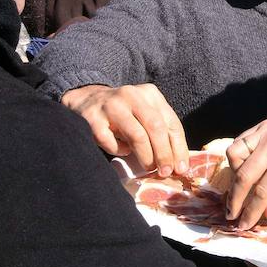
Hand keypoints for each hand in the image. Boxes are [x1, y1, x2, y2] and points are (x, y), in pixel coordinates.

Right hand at [61, 83, 188, 175]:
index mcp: (150, 94)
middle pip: (156, 127)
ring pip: (136, 135)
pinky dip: (119, 150)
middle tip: (165, 172)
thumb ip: (161, 132)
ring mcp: (111, 105)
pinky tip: (122, 151)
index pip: (171, 123)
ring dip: (146, 156)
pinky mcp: (92, 117)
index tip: (181, 168)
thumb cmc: (124, 114)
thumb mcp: (145, 114)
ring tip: (148, 167)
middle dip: (164, 154)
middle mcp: (132, 95)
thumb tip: (178, 164)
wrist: (85, 99)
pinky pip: (111, 141)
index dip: (179, 148)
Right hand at [225, 113, 266, 228]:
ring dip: (233, 173)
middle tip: (231, 214)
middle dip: (235, 199)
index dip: (251, 211)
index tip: (243, 224)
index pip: (263, 191)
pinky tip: (241, 168)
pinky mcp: (260, 126)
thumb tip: (265, 215)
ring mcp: (263, 133)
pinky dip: (236, 156)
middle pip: (244, 176)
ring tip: (239, 186)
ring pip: (235, 154)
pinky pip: (239, 141)